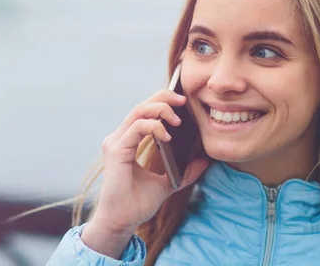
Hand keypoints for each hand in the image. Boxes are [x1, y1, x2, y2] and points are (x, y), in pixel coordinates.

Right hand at [81, 89, 208, 257]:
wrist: (123, 221)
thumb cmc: (138, 203)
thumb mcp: (168, 183)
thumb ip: (184, 171)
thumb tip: (203, 161)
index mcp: (128, 141)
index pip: (144, 112)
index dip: (162, 102)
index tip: (183, 103)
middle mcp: (120, 138)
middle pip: (141, 105)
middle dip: (163, 98)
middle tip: (183, 100)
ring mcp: (116, 142)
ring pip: (139, 111)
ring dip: (161, 109)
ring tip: (178, 120)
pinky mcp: (117, 150)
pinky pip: (138, 127)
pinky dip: (155, 126)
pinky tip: (167, 136)